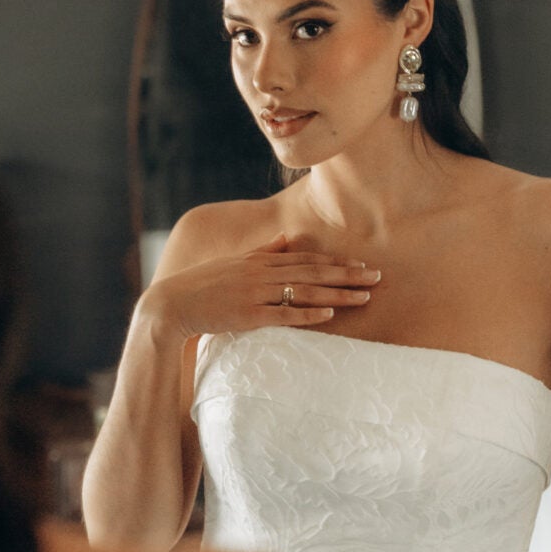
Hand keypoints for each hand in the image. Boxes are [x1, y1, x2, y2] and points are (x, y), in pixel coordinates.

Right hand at [143, 235, 380, 341]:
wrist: (173, 303)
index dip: (335, 262)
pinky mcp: (248, 315)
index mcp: (260, 260)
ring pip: (305, 291)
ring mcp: (256, 293)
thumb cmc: (204, 284)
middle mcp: (262, 273)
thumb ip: (263, 251)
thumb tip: (286, 237)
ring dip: (337, 293)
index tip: (361, 265)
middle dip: (347, 275)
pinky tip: (329, 314)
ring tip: (364, 297)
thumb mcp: (235, 262)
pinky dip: (307, 313)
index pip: (306, 259)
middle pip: (313, 272)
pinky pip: (284, 314)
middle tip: (377, 277)